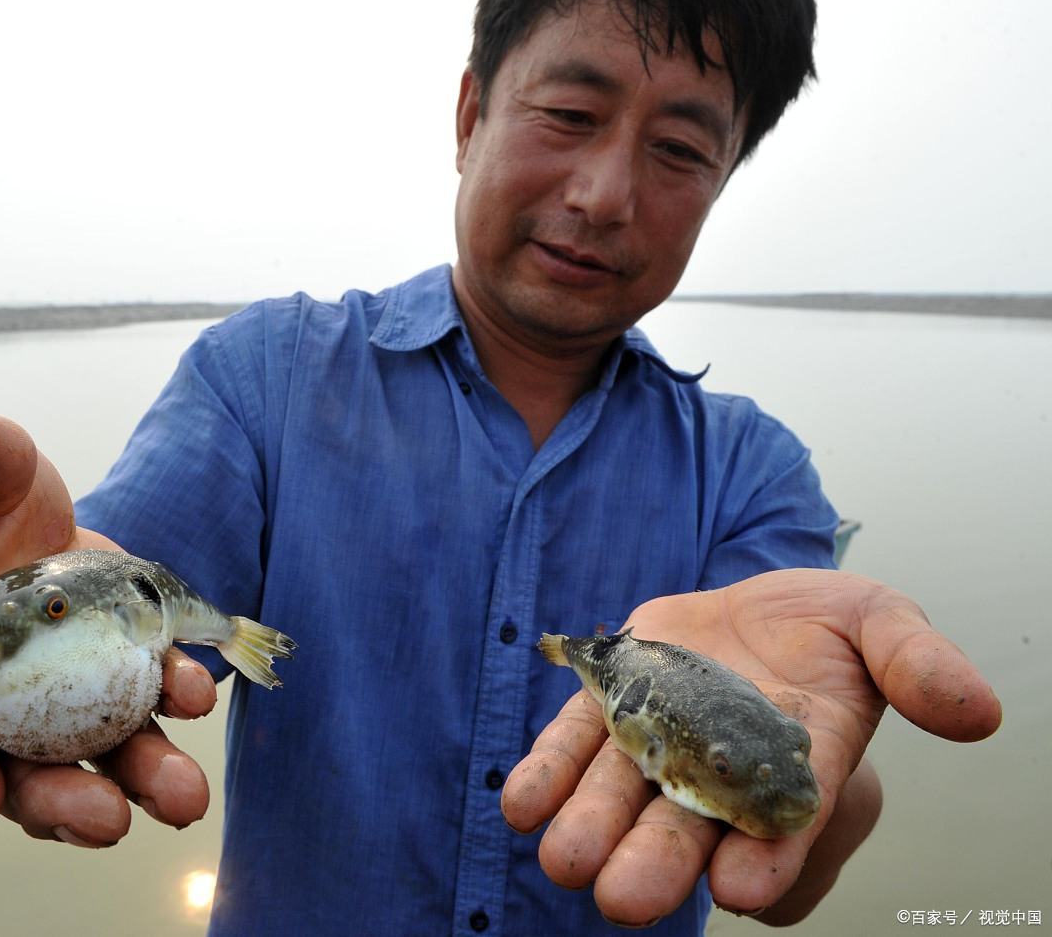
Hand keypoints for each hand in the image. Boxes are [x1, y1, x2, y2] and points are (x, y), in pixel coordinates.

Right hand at [0, 408, 217, 845]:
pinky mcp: (132, 678)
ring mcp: (77, 699)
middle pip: (27, 771)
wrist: (52, 525)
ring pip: (103, 754)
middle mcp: (11, 703)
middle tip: (107, 819)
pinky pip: (156, 701)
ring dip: (143, 779)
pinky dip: (177, 702)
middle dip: (64, 804)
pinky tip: (199, 690)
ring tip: (184, 797)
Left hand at [501, 569, 1001, 925]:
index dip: (770, 856)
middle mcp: (723, 768)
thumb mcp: (880, 622)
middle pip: (689, 826)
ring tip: (564, 859)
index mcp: (798, 763)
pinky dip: (548, 773)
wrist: (756, 599)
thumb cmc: (829, 622)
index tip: (745, 885)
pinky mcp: (611, 702)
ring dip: (591, 828)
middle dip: (659, 863)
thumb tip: (978, 713)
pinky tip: (521, 803)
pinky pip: (574, 745)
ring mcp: (660, 737)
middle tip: (625, 899)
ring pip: (621, 794)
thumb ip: (916, 663)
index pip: (785, 822)